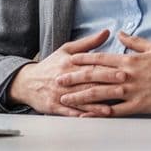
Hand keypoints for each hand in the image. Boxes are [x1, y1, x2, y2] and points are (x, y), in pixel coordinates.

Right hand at [6, 29, 126, 115]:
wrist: (26, 82)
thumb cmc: (51, 65)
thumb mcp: (66, 50)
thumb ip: (88, 43)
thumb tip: (107, 32)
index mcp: (70, 63)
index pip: (92, 67)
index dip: (108, 69)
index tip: (124, 70)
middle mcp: (65, 78)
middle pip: (88, 83)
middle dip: (106, 85)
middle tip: (123, 87)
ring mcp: (60, 94)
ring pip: (80, 99)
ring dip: (97, 104)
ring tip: (111, 108)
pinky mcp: (55, 106)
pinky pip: (70, 112)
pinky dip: (81, 115)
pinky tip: (91, 118)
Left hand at [60, 32, 150, 116]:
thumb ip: (134, 41)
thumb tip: (119, 33)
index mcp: (129, 61)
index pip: (100, 59)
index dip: (83, 60)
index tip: (69, 61)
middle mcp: (126, 76)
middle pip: (94, 76)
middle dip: (74, 78)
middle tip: (58, 80)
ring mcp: (130, 92)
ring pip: (100, 94)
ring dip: (80, 96)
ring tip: (65, 99)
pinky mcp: (137, 106)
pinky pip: (113, 111)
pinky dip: (98, 114)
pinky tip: (86, 116)